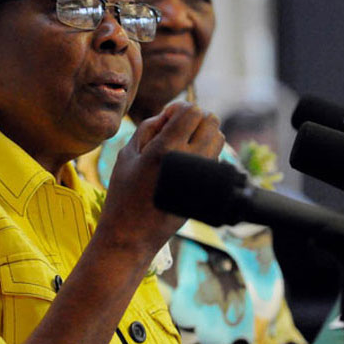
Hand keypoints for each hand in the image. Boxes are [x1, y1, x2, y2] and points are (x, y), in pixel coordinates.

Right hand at [97, 102, 224, 262]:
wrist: (132, 234)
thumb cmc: (123, 194)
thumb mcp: (126, 156)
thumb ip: (148, 129)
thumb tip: (170, 115)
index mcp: (166, 149)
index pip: (192, 111)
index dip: (180, 108)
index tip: (168, 118)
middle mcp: (190, 161)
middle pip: (211, 121)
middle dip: (195, 119)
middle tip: (177, 130)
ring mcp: (202, 176)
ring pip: (219, 139)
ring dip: (204, 135)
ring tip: (183, 145)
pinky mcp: (208, 189)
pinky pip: (216, 159)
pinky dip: (205, 153)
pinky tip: (186, 163)